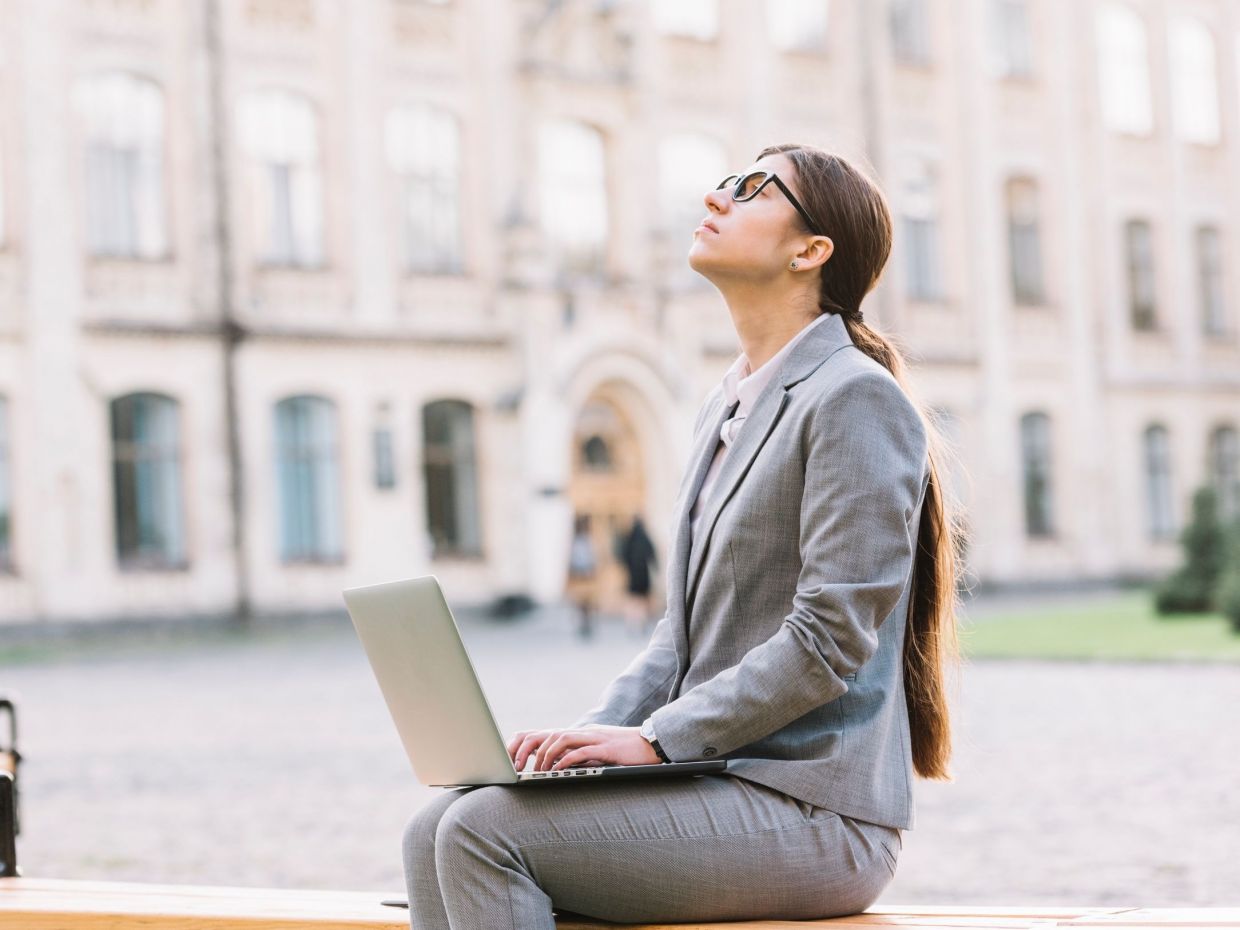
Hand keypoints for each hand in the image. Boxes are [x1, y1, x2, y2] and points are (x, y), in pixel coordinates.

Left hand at [505, 724, 660, 771]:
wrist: (651, 745)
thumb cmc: (624, 753)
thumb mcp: (596, 754)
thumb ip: (577, 758)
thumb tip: (556, 770)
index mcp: (579, 734)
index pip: (545, 734)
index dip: (525, 744)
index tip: (512, 761)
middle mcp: (583, 733)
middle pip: (548, 734)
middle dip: (529, 749)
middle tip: (518, 767)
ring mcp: (594, 738)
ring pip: (561, 739)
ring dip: (546, 755)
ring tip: (538, 771)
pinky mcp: (606, 748)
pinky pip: (581, 751)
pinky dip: (567, 761)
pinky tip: (559, 772)